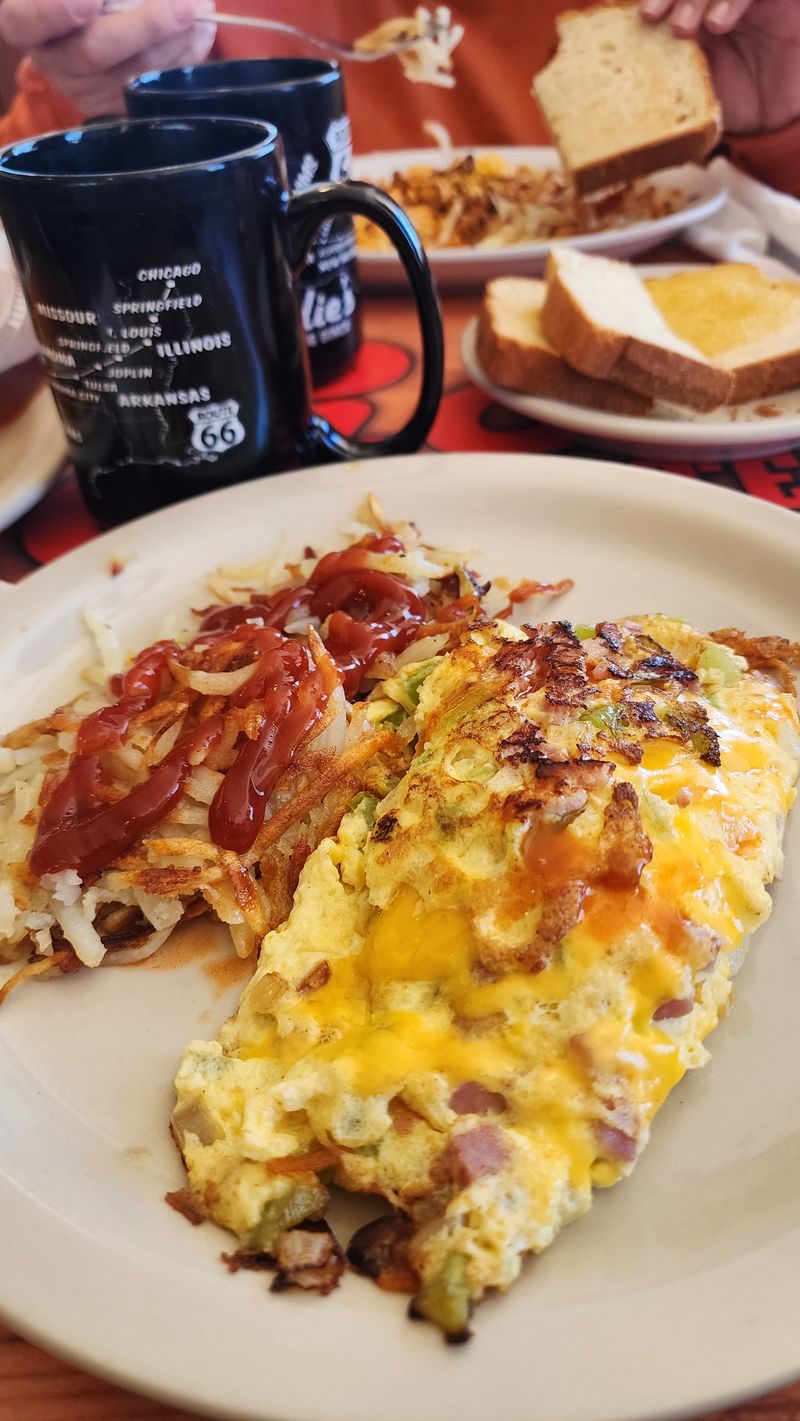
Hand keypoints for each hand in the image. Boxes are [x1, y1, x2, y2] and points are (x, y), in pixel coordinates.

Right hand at [0, 0, 216, 117]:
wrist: (92, 34)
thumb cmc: (90, 7)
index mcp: (25, 22)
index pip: (27, 20)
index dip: (54, 12)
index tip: (88, 2)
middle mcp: (53, 58)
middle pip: (95, 50)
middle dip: (144, 26)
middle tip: (185, 7)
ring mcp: (88, 89)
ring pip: (136, 71)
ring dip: (178, 37)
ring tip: (200, 4)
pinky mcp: (120, 107)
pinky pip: (159, 86)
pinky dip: (186, 54)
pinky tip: (201, 29)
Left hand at [639, 0, 799, 134]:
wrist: (773, 119)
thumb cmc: (730, 102)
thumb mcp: (690, 87)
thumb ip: (665, 66)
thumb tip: (622, 64)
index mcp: (691, 10)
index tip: (641, 17)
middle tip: (651, 16)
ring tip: (681, 28)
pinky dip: (732, 0)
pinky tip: (717, 23)